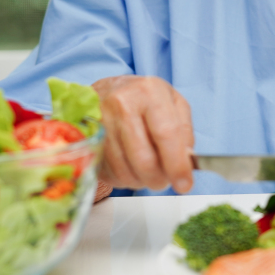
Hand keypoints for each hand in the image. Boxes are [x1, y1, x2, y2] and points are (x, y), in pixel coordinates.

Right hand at [92, 75, 194, 192]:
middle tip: (164, 181)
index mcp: (149, 92)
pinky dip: (123, 178)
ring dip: (141, 181)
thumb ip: (184, 130)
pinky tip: (129, 167)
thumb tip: (187, 161)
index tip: (184, 184)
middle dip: (158, 179)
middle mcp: (121, 104)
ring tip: (147, 172)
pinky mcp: (87, 140)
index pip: (166, 134)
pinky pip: (108, 173)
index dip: (177, 165)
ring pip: (125, 171)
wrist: (107, 90)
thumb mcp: (172, 102)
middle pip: (144, 159)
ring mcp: (100, 122)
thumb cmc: (144, 98)